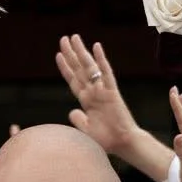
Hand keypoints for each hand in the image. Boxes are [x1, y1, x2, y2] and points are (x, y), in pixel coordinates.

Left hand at [56, 36, 140, 157]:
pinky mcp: (112, 91)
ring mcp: (102, 90)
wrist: (122, 143)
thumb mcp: (86, 131)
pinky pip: (106, 73)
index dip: (66, 68)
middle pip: (79, 69)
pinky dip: (101, 60)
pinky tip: (96, 47)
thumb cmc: (106, 140)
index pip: (73, 80)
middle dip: (71, 54)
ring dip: (81, 52)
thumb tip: (73, 111)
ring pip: (90, 67)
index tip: (58, 55)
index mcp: (87, 101)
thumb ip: (78, 120)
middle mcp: (94, 92)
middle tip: (64, 39)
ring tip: (74, 37)